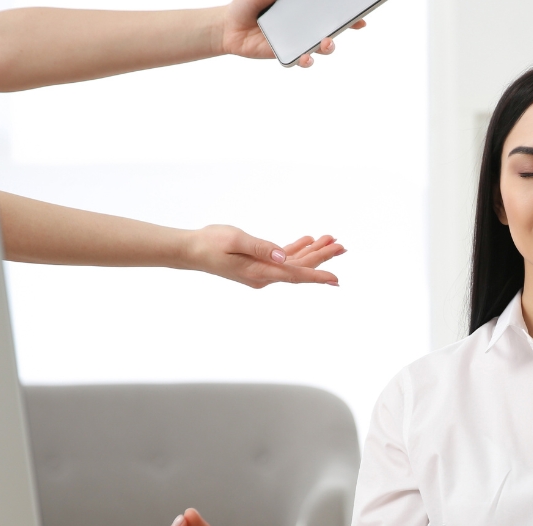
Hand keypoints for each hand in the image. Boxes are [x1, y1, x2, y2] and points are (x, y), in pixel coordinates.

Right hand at [184, 227, 345, 287]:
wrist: (191, 250)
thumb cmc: (210, 243)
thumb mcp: (235, 240)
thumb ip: (260, 247)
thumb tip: (282, 255)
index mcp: (260, 272)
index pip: (294, 275)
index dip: (316, 276)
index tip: (335, 279)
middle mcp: (265, 275)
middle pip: (300, 267)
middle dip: (322, 257)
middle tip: (342, 246)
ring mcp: (262, 271)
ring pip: (294, 262)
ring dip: (312, 251)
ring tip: (331, 240)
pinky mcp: (259, 264)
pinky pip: (283, 258)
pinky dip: (297, 249)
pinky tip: (308, 240)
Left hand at [219, 0, 366, 67]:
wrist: (228, 25)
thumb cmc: (248, 4)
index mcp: (303, 9)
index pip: (330, 11)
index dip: (347, 14)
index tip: (360, 15)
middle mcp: (305, 26)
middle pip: (332, 28)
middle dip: (345, 27)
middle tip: (354, 24)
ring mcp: (299, 42)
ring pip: (321, 47)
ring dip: (329, 47)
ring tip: (326, 43)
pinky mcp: (288, 55)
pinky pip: (303, 61)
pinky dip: (307, 60)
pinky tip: (306, 57)